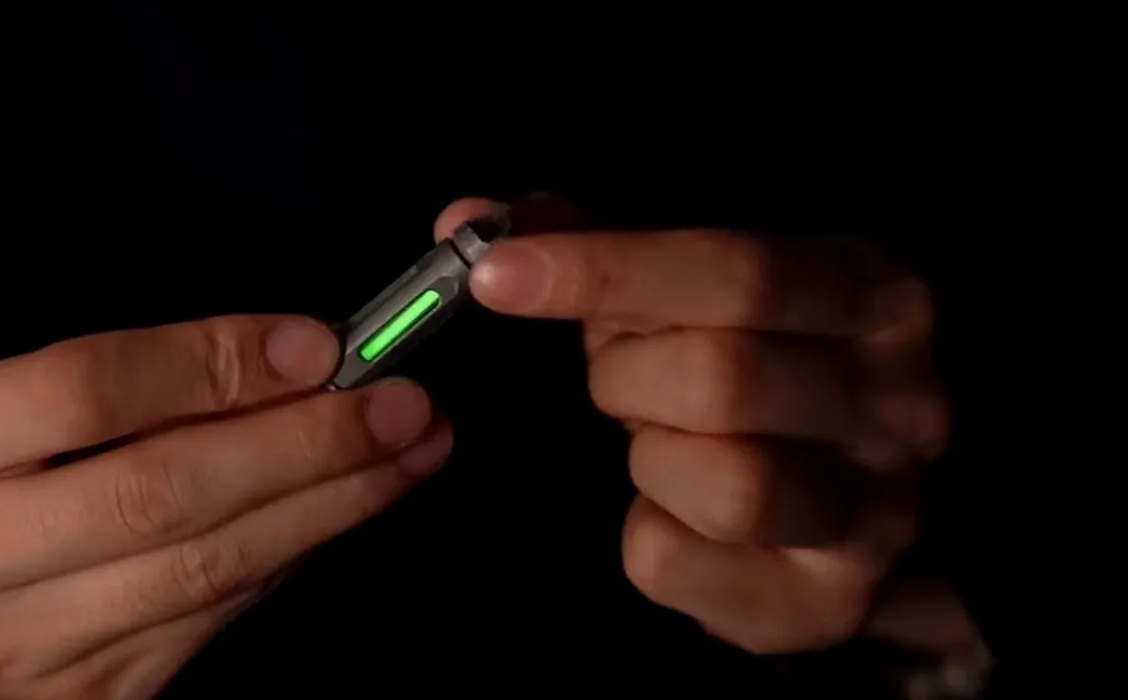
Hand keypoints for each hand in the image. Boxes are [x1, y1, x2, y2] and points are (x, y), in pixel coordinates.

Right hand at [0, 315, 451, 698]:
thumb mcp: (18, 389)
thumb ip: (143, 372)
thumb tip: (303, 359)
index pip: (88, 390)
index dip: (216, 365)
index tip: (318, 346)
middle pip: (162, 492)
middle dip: (305, 444)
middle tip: (400, 405)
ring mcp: (15, 646)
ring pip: (206, 569)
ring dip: (329, 503)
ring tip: (407, 453)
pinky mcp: (81, 696)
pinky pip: (214, 618)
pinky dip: (291, 554)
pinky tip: (340, 508)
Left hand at [437, 198, 947, 653]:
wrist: (848, 498)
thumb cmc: (755, 366)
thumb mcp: (699, 290)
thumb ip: (600, 244)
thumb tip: (471, 220)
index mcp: (874, 295)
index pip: (739, 271)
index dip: (607, 269)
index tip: (498, 274)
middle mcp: (901, 404)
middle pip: (718, 379)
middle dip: (626, 376)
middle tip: (622, 374)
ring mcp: (878, 511)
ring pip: (721, 482)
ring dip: (648, 457)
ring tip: (662, 441)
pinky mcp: (827, 601)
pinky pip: (674, 564)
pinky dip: (643, 531)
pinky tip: (672, 509)